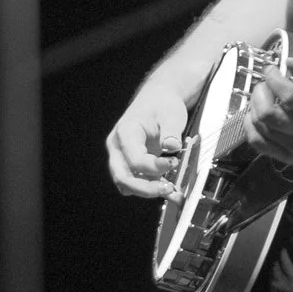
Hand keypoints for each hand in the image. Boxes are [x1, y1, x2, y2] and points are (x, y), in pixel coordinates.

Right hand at [106, 82, 189, 200]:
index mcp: (125, 132)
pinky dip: (149, 188)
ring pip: (126, 184)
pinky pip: (134, 183)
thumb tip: (172, 146)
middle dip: (146, 188)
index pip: (134, 159)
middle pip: (123, 177)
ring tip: (171, 190)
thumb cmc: (162, 105)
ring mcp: (121, 158)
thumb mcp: (171, 113)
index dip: (155, 166)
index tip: (174, 162)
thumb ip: (172, 130)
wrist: (157, 100)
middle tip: (169, 188)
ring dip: (147, 191)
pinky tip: (167, 188)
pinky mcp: (130, 165)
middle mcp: (118, 148)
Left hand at [245, 72, 292, 175]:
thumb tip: (288, 61)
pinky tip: (255, 116)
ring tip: (261, 97)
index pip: (290, 96)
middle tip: (265, 84)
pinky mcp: (288, 159)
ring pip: (261, 127)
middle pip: (269, 114)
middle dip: (260, 92)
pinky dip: (251, 127)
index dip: (274, 79)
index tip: (272, 68)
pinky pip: (259, 144)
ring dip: (254, 106)